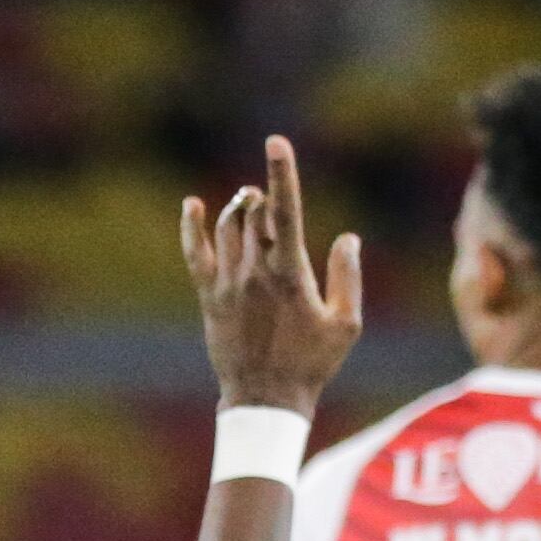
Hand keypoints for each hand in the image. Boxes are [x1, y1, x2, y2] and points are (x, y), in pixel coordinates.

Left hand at [183, 138, 364, 411]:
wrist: (264, 399)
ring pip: (228, 226)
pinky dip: (193, 225)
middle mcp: (255, 271)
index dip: (281, 173)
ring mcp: (228, 282)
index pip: (285, 211)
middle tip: (270, 199)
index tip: (275, 140)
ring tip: (250, 203)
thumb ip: (347, 277)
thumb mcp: (346, 325)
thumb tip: (347, 238)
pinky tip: (193, 205)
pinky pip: (195, 251)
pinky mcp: (209, 296)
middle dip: (263, 196)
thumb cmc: (312, 364)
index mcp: (291, 274)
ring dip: (240, 208)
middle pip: (253, 212)